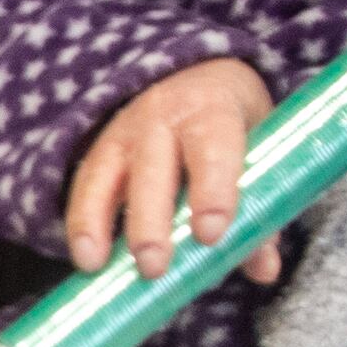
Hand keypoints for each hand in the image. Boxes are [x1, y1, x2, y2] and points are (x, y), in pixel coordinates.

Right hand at [64, 58, 284, 284]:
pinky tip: (86, 258)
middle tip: (153, 265)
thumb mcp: (259, 148)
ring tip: (97, 265)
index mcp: (213, 109)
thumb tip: (264, 269)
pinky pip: (85, 188)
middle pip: (154, 168)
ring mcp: (124, 133)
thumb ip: (260, 208)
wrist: (194, 77)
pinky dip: (81, 223)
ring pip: (108, 176)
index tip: (210, 234)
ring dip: (100, 223)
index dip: (212, 190)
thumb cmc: (233, 125)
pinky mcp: (99, 151)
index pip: (214, 147)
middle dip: (150, 220)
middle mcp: (163, 116)